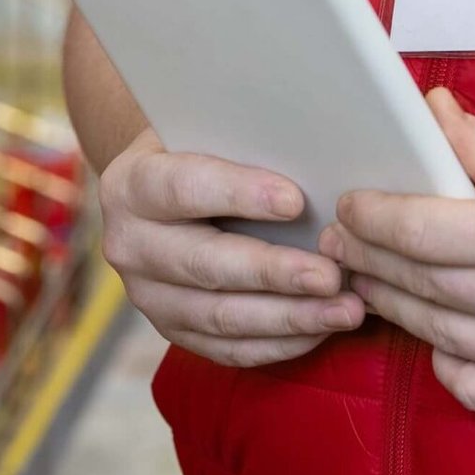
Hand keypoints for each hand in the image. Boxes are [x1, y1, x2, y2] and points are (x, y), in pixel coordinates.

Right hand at [100, 128, 364, 366]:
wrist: (162, 185)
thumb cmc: (205, 144)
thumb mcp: (212, 126)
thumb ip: (249, 138)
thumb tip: (322, 149)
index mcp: (133, 184)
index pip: (186, 188)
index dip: (240, 194)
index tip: (296, 202)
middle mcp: (131, 245)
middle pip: (206, 265)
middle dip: (274, 274)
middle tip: (330, 276)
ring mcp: (148, 295)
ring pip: (220, 317)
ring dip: (288, 318)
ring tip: (343, 311)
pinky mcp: (171, 329)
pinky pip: (226, 348)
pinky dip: (277, 343)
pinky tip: (320, 331)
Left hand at [320, 88, 474, 411]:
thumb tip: (433, 117)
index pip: (423, 230)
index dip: (375, 215)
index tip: (350, 201)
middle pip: (420, 282)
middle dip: (369, 256)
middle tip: (338, 236)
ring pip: (437, 334)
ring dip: (393, 303)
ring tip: (368, 275)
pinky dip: (443, 360)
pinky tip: (436, 329)